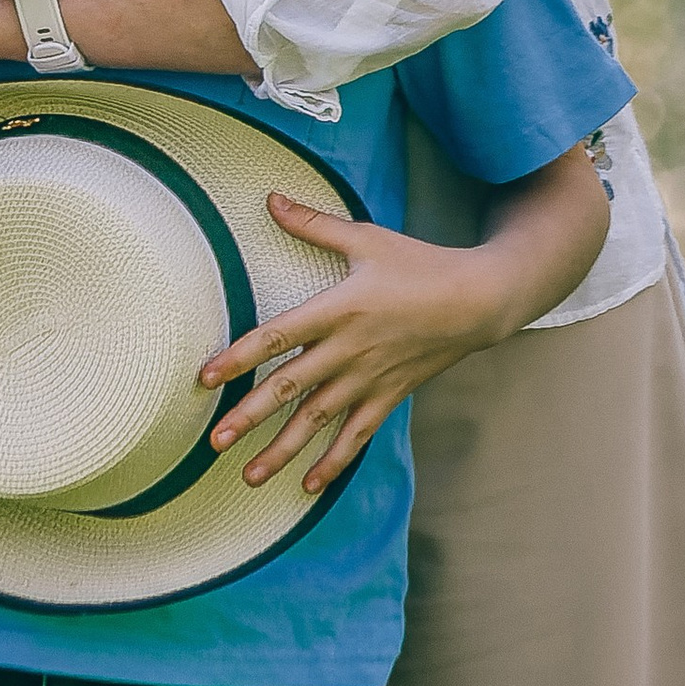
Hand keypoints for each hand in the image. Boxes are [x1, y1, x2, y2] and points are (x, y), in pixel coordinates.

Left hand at [201, 196, 514, 498]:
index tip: (206, 377)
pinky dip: (333, 462)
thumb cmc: (419, 265)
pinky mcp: (388, 397)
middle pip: (289, 389)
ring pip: (318, 421)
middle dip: (249, 418)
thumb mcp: (366, 239)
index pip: (277, 336)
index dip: (239, 357)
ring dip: (282, 450)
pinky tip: (308, 486)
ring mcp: (369, 379)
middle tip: (214, 443)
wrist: (478, 301)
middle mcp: (348, 351)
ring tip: (248, 476)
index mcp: (337, 309)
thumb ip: (314, 225)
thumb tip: (270, 199)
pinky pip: (356, 436)